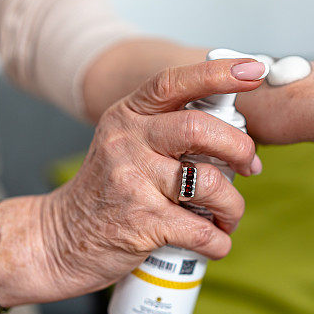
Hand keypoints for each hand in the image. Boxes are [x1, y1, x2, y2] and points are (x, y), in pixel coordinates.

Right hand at [36, 59, 265, 299]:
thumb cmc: (108, 192)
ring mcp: (132, 181)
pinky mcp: (141, 223)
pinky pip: (202, 229)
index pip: (174, 82)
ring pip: (209, 183)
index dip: (218, 74)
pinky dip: (220, 241)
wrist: (59, 239)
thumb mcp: (125, 145)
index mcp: (128, 116)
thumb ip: (167, 130)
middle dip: (240, 148)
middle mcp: (127, 142)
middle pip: (199, 128)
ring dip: (233, 205)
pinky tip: (216, 242)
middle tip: (250, 167)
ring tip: (228, 216)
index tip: (254, 71)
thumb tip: (235, 131)